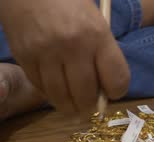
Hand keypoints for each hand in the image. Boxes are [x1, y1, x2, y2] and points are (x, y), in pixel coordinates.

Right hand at [0, 0, 129, 114]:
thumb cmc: (70, 4)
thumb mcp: (96, 22)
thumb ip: (103, 53)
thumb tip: (106, 89)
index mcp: (97, 35)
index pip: (116, 80)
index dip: (117, 92)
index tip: (113, 92)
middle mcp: (72, 46)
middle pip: (86, 95)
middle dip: (91, 106)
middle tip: (91, 107)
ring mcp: (45, 52)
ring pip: (61, 96)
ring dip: (70, 107)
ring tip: (74, 107)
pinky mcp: (23, 56)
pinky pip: (40, 87)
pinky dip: (50, 94)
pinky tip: (56, 91)